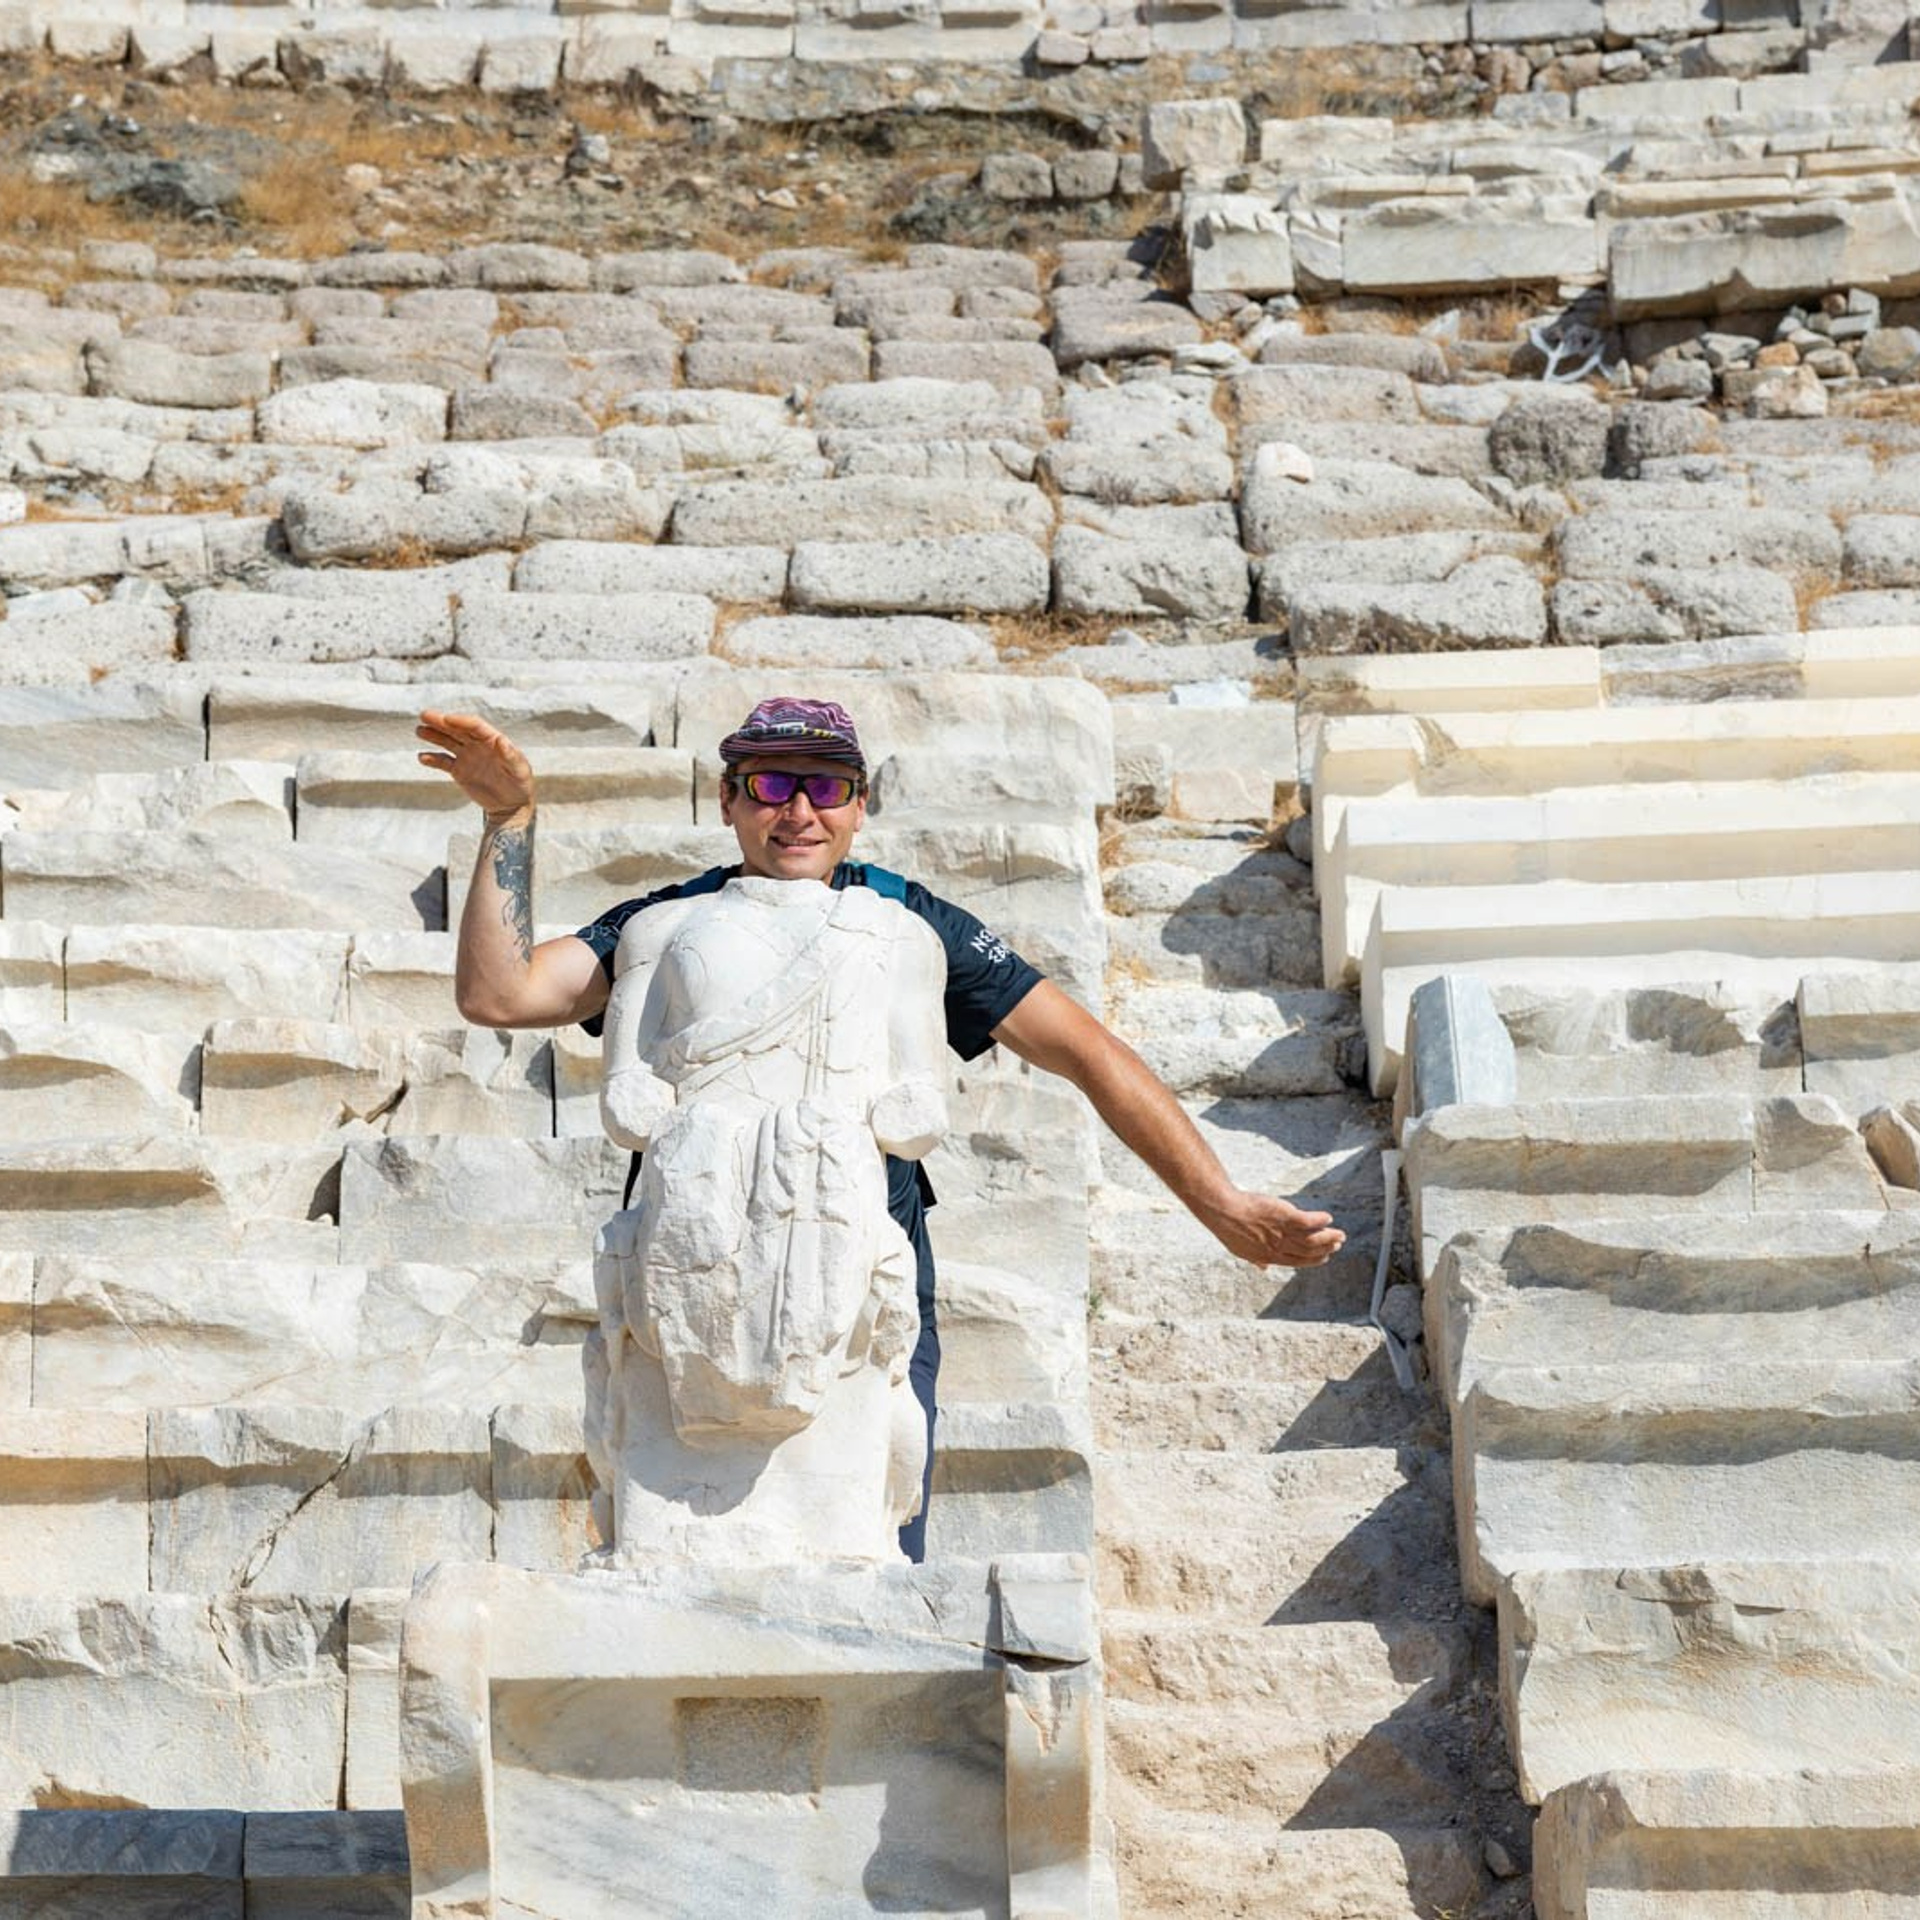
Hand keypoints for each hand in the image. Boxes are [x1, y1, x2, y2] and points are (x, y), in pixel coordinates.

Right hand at [416, 710, 534, 819]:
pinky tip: (422, 757)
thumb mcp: (519, 770)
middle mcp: (477, 745)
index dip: (460, 721)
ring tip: (419, 731)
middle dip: (441, 722)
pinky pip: (443, 762)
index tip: (446, 719)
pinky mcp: (459, 770)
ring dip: (433, 736)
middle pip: (457, 729)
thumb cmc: (520, 784)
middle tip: (424, 715)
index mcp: (492, 740)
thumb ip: (510, 755)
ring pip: (447, 742)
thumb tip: (500, 740)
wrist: (512, 804)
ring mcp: (467, 756)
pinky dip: (433, 759)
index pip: (474, 726)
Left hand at [1202, 1190, 1346, 1268]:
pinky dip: (1320, 1221)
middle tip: (1337, 1244)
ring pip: (1312, 1239)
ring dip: (1328, 1237)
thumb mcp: (1241, 1250)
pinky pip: (1308, 1221)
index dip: (1313, 1260)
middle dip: (1325, 1249)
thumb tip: (1262, 1268)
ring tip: (1339, 1234)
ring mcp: (1282, 1232)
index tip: (1325, 1258)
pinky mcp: (1285, 1216)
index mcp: (1270, 1256)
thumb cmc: (1230, 1228)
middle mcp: (1279, 1247)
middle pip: (1309, 1251)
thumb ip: (1256, 1259)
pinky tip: (1327, 1218)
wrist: (1224, 1211)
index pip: (1298, 1262)